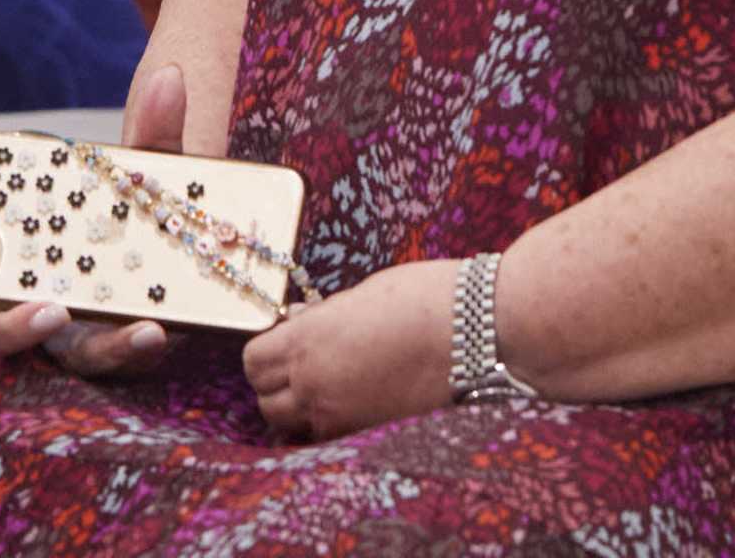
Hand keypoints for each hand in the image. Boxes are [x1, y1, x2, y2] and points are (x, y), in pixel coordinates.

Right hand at [0, 65, 202, 382]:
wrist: (199, 245)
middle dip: (14, 324)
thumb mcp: (147, 168)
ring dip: (97, 343)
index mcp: (18, 254)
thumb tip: (169, 79)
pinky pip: (124, 361)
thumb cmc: (144, 206)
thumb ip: (152, 131)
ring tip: (133, 325)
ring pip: (69, 357)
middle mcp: (38, 302)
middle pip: (2, 331)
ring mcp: (82, 335)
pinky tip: (157, 330)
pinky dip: (137, 348)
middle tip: (48, 308)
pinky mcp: (127, 351)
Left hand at [242, 259, 458, 442]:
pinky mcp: (373, 437)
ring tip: (326, 389)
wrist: (481, 331)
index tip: (282, 345)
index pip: (253, 364)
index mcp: (307, 341)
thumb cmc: (424, 298)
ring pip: (295, 429)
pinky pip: (331, 440)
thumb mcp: (361, 295)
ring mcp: (344, 418)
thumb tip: (300, 322)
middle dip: (276, 387)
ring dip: (299, 413)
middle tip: (300, 369)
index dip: (265, 355)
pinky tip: (353, 405)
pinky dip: (330, 428)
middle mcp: (315, 385)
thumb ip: (323, 317)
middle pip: (267, 403)